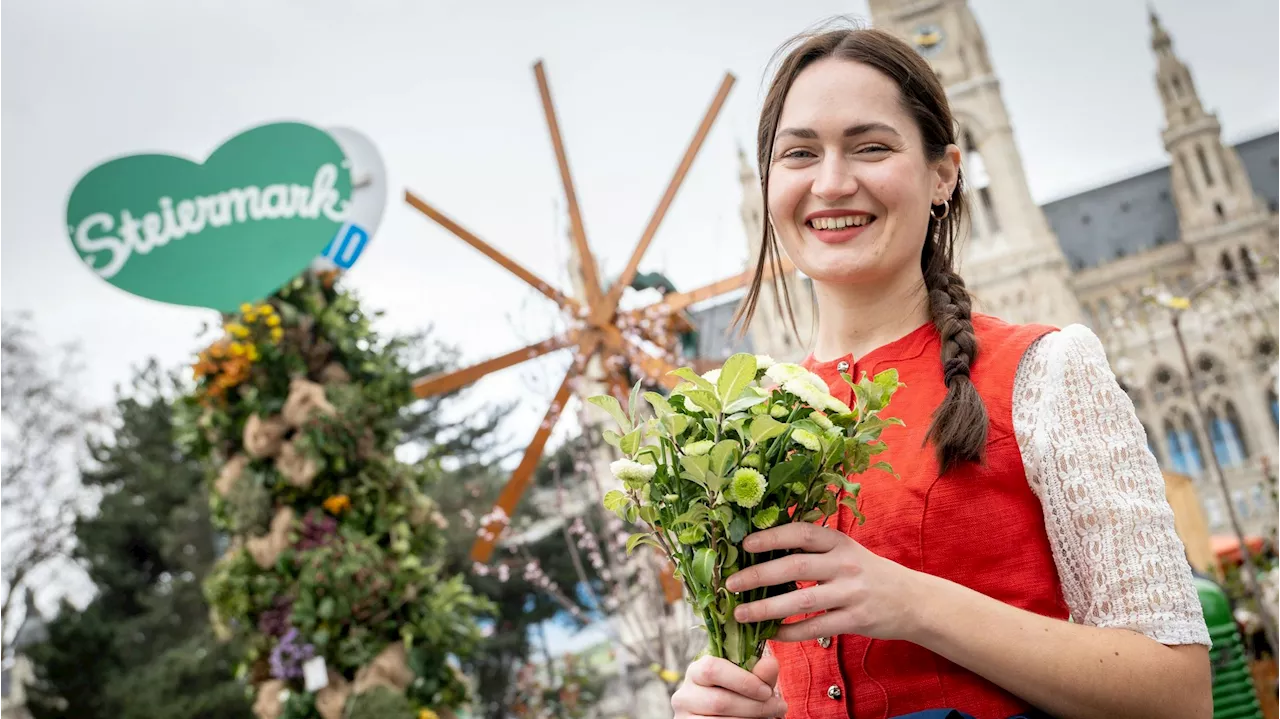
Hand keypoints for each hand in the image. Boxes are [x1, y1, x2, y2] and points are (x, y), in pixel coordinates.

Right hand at [671, 654, 787, 717]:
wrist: (723, 714)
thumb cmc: (738, 694)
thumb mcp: (749, 681)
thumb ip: (760, 673)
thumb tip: (770, 663)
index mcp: (697, 671)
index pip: (712, 669)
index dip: (742, 681)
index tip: (766, 691)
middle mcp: (685, 693)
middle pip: (719, 701)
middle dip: (754, 706)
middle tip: (779, 707)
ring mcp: (685, 716)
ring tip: (769, 716)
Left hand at [725, 521, 928, 642]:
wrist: (912, 600)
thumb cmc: (868, 573)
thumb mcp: (846, 550)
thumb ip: (814, 547)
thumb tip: (765, 544)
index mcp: (839, 542)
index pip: (802, 533)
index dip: (772, 536)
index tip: (745, 544)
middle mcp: (844, 564)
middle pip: (795, 566)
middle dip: (758, 575)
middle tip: (730, 583)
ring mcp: (851, 593)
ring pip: (801, 601)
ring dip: (766, 608)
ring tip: (740, 613)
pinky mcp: (855, 620)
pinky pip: (815, 628)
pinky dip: (790, 632)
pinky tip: (771, 633)